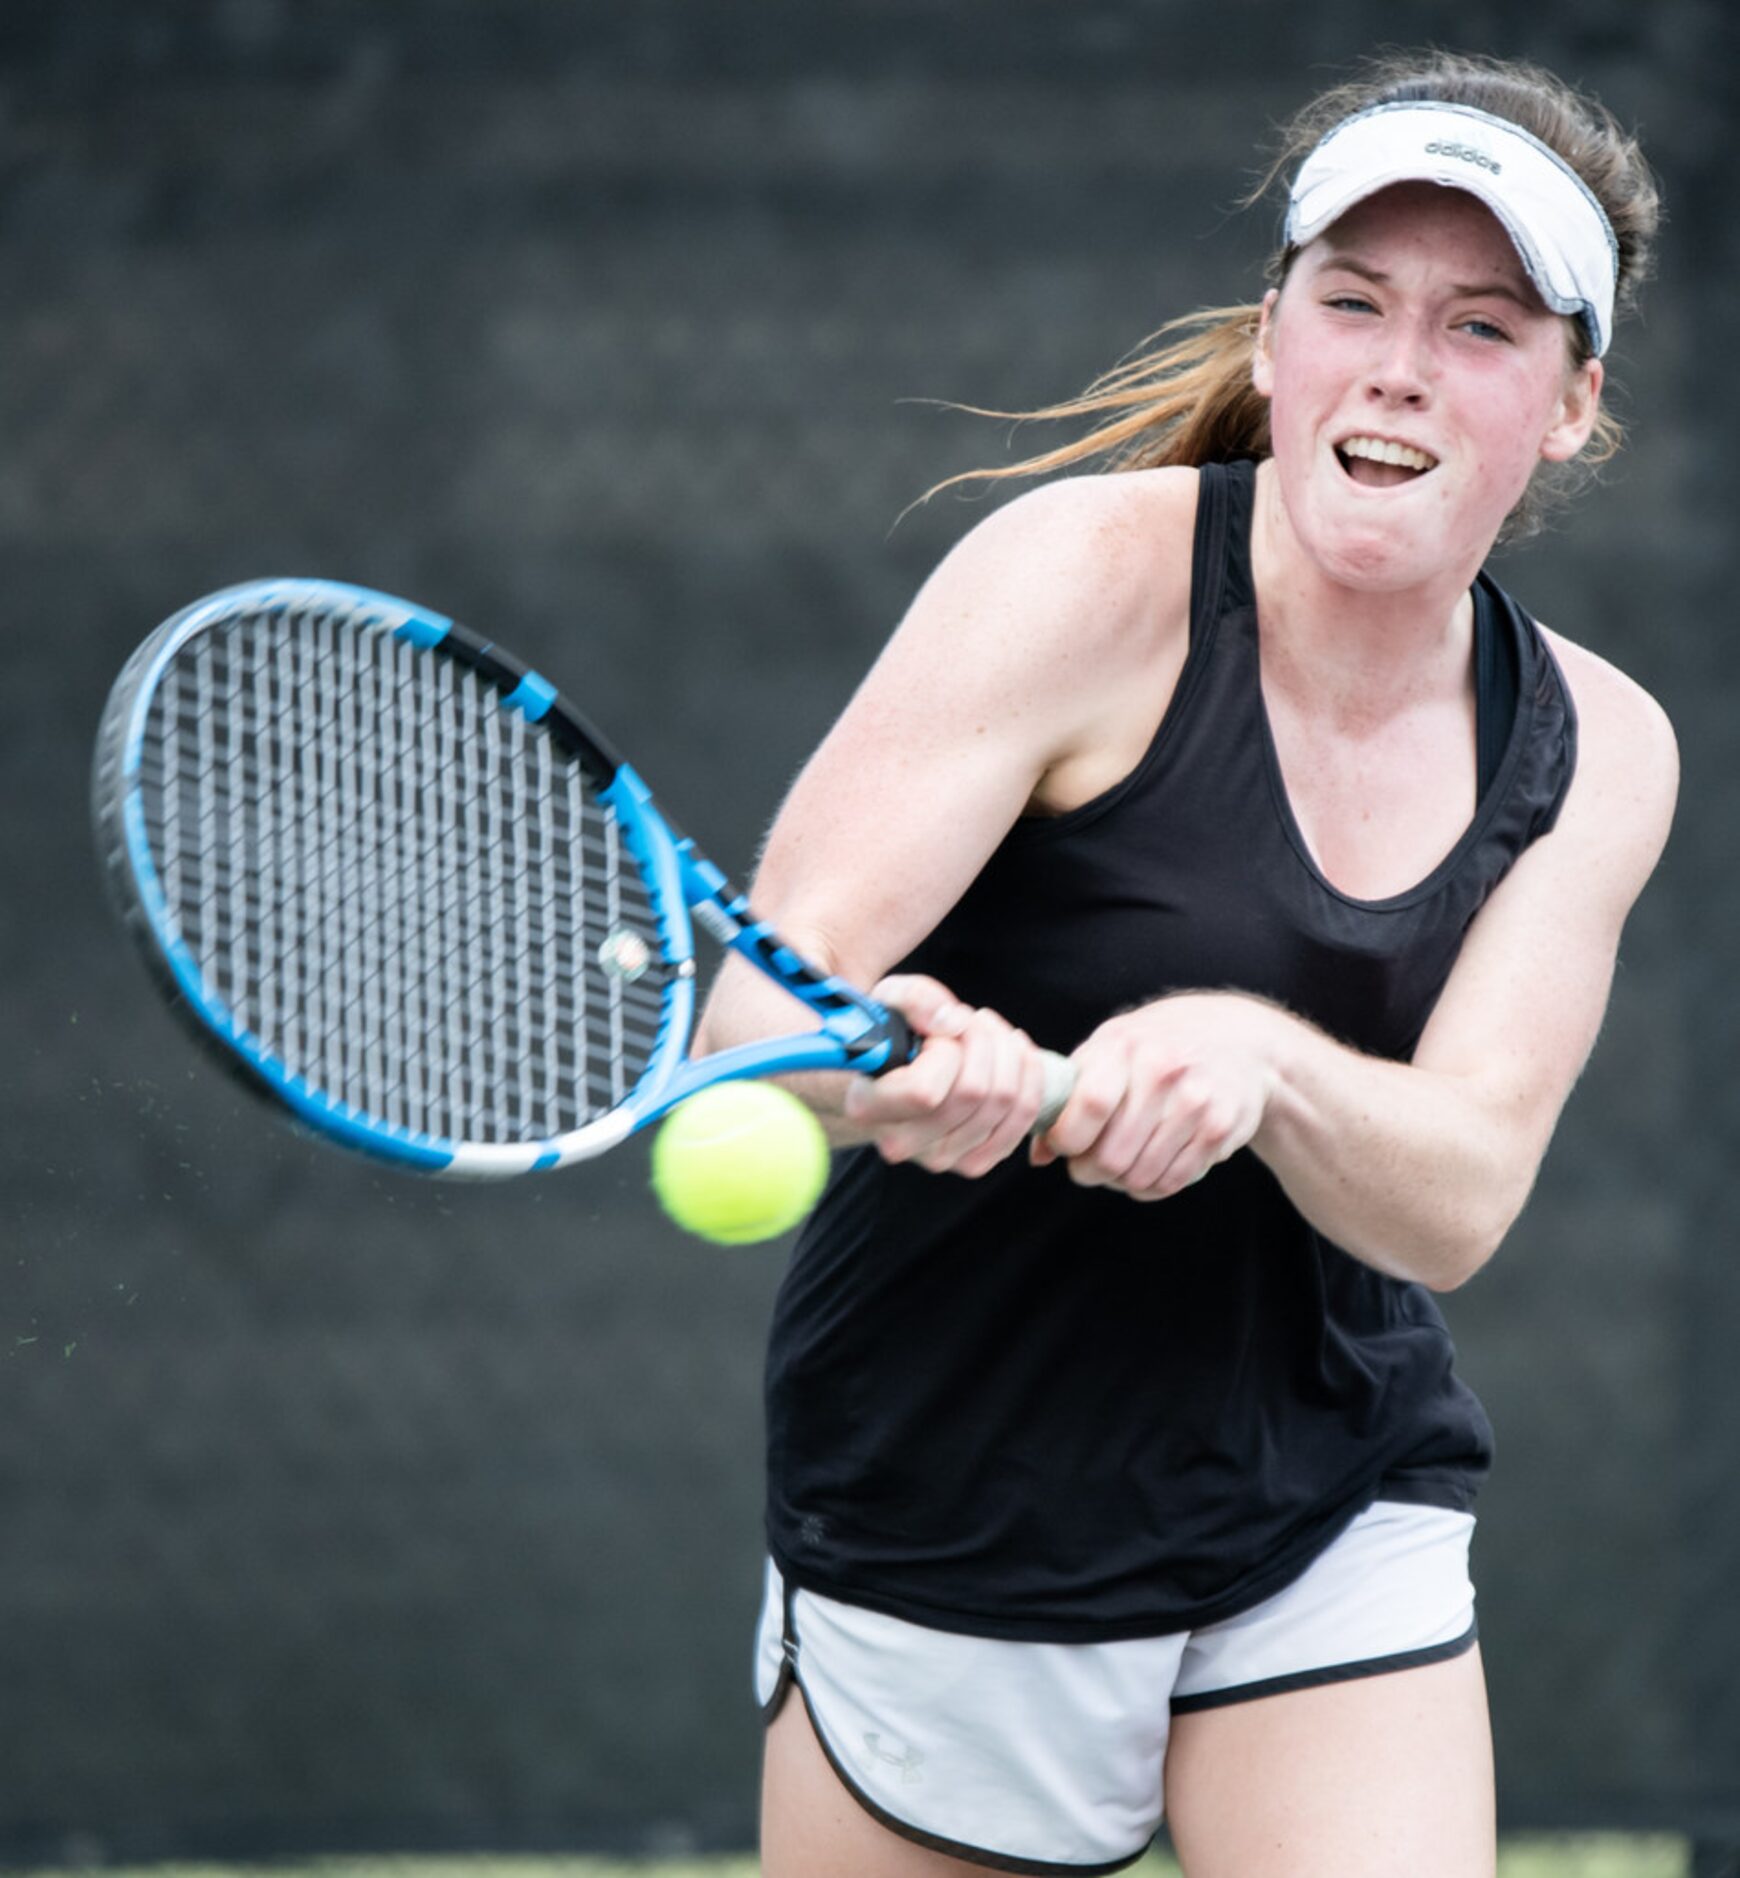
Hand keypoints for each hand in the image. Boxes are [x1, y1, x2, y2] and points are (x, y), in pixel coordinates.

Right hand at [842, 974, 1055, 1176]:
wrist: (890, 1077)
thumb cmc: (888, 1036)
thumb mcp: (889, 999)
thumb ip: (915, 998)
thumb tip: (953, 1024)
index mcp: (868, 1107)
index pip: (924, 1092)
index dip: (945, 1051)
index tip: (938, 1030)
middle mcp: (901, 1143)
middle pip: (974, 1093)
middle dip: (983, 1039)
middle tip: (970, 1019)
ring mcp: (939, 1159)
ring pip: (1004, 1101)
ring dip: (1007, 1051)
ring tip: (988, 1030)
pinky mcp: (972, 1162)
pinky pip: (1023, 1117)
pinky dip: (1029, 1076)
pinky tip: (1014, 1051)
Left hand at [1031, 993, 1280, 1199]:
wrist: (1236, 1039)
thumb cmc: (1154, 1046)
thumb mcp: (1109, 1049)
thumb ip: (1068, 1094)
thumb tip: (1039, 1155)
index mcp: (1123, 1045)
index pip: (1089, 1106)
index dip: (1067, 1139)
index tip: (1064, 1146)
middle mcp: (1162, 1071)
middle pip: (1111, 1155)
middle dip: (1090, 1171)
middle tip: (1090, 1166)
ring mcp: (1195, 1101)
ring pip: (1140, 1176)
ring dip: (1121, 1182)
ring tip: (1121, 1165)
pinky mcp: (1219, 1129)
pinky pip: (1172, 1181)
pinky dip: (1152, 1187)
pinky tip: (1150, 1166)